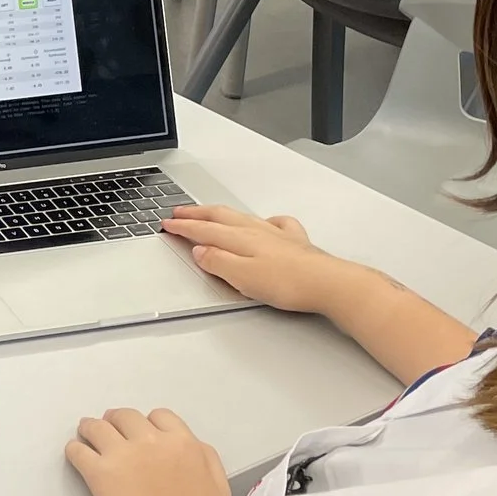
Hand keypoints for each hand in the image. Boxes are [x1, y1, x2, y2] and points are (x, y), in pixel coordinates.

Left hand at [65, 407, 228, 495]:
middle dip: (116, 421)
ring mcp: (124, 455)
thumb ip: (206, 460)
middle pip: (126, 416)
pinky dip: (74, 450)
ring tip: (86, 434)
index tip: (139, 433)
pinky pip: (78, 450)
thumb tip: (191, 445)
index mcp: (184, 444)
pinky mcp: (100, 473)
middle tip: (108, 431)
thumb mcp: (218, 489)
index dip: (147, 423)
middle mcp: (153, 442)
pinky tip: (75, 454)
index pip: (160, 416)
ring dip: (91, 428)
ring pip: (98, 426)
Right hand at [158, 205, 348, 313]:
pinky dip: (262, 221)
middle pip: (220, 217)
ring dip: (220, 214)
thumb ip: (218, 262)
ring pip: (241, 217)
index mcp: (240, 239)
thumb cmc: (290, 282)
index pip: (204, 230)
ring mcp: (276, 235)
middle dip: (196, 214)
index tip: (168, 224)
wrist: (328, 283)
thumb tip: (200, 251)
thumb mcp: (243, 277)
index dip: (183, 227)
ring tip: (210, 212)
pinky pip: (274, 224)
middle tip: (179, 212)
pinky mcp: (294, 242)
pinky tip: (264, 223)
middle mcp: (257, 232)